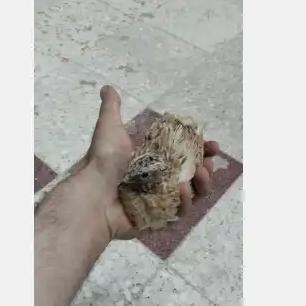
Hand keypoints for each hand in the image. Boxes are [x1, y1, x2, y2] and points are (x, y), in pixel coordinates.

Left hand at [84, 85, 218, 239]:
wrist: (93, 194)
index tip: (212, 145)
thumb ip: (112, 109)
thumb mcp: (109, 129)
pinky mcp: (156, 218)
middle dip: (205, 169)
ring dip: (201, 185)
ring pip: (189, 195)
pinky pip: (177, 212)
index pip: (183, 154)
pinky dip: (184, 202)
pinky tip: (183, 190)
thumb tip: (107, 87)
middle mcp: (157, 180)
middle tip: (209, 163)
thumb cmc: (104, 161)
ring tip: (201, 174)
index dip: (200, 149)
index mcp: (151, 160)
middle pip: (191, 176)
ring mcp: (158, 201)